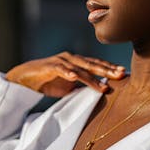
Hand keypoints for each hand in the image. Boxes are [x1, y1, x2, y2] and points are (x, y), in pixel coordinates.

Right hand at [5, 52, 126, 96]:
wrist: (26, 78)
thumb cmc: (50, 81)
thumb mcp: (70, 86)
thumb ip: (84, 86)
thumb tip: (100, 91)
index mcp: (78, 62)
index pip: (97, 65)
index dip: (110, 69)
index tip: (124, 74)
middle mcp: (71, 58)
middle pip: (93, 65)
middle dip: (108, 70)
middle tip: (121, 75)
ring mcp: (61, 61)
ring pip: (79, 69)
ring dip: (92, 78)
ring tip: (103, 86)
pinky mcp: (49, 66)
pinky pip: (60, 69)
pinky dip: (67, 73)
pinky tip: (75, 77)